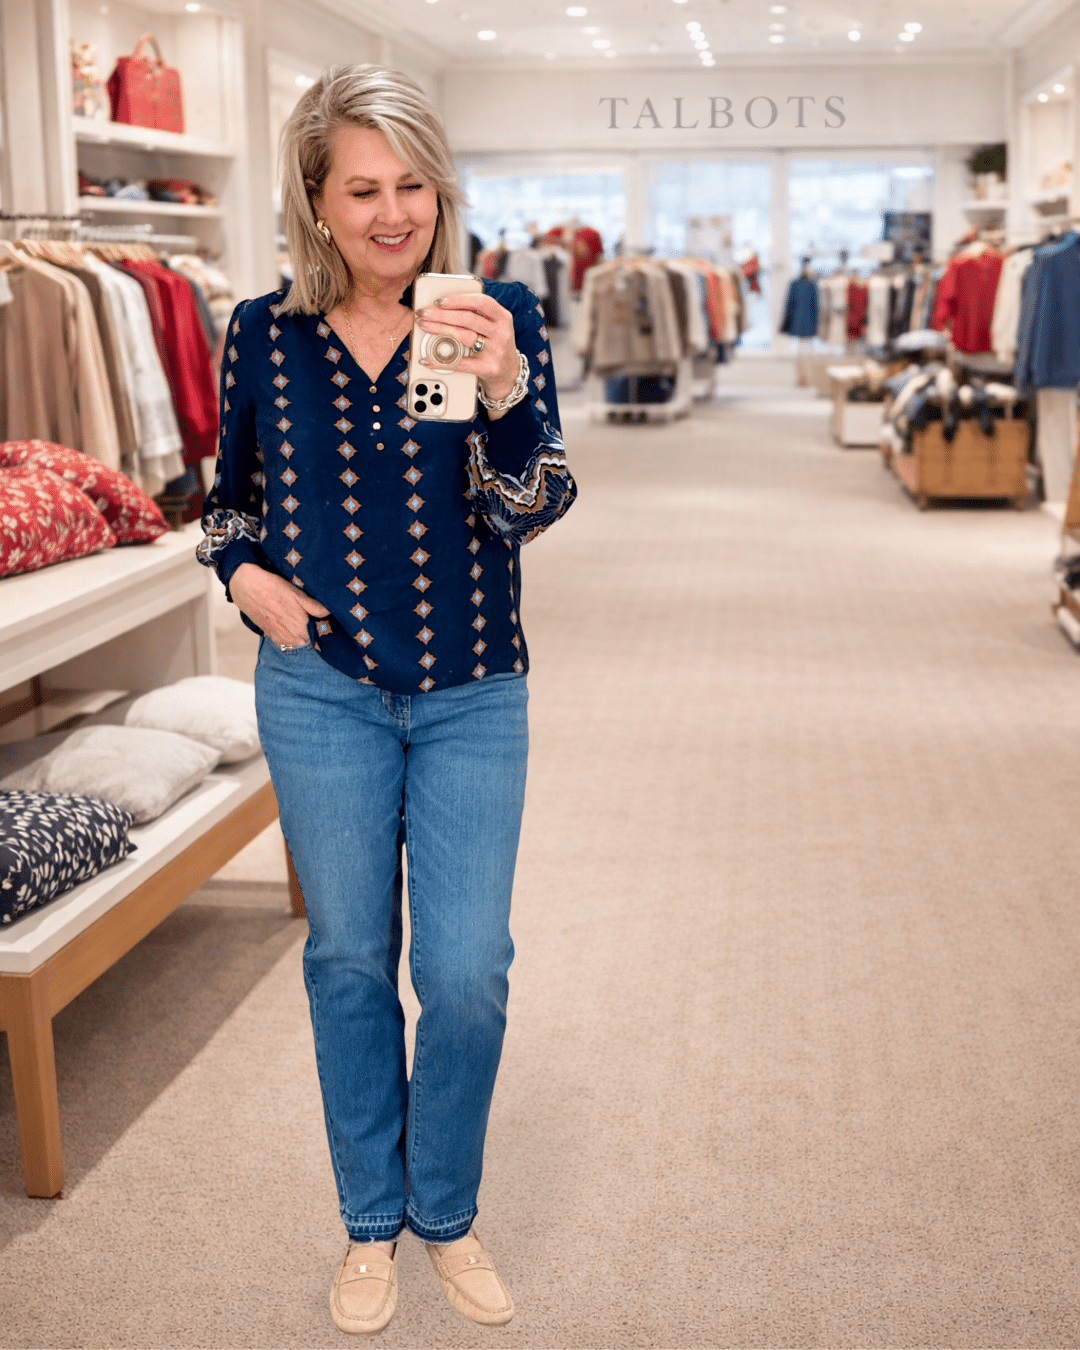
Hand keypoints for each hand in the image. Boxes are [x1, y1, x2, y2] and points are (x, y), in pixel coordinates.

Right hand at [229, 563, 329, 646]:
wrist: (246, 587)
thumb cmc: (272, 588)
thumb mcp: (297, 594)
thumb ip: (314, 606)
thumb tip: (329, 613)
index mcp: (300, 627)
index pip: (319, 638)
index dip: (325, 631)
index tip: (328, 625)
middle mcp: (291, 637)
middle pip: (310, 641)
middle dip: (315, 633)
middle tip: (317, 621)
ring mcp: (280, 638)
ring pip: (298, 642)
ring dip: (303, 635)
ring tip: (304, 621)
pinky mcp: (271, 635)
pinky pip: (287, 641)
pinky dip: (292, 635)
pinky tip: (291, 623)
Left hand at [416, 292, 519, 411]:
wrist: (509, 374)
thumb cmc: (495, 345)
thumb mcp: (493, 325)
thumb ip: (476, 314)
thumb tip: (443, 306)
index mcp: (502, 317)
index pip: (481, 302)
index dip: (459, 299)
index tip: (439, 300)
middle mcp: (501, 333)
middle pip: (468, 318)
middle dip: (442, 314)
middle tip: (424, 313)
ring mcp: (496, 351)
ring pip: (463, 336)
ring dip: (440, 329)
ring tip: (424, 326)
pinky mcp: (488, 368)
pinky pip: (460, 363)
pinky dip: (441, 360)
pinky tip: (428, 358)